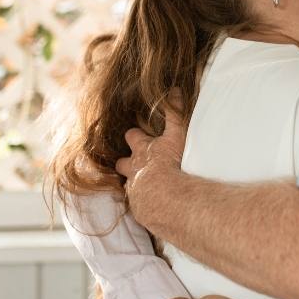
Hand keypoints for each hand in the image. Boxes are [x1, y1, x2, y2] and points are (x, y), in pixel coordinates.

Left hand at [115, 90, 187, 225]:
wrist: (164, 196)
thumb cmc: (170, 162)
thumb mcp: (175, 133)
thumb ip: (175, 112)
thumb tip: (175, 89)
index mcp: (142, 150)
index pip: (133, 137)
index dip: (134, 135)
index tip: (136, 134)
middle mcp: (133, 169)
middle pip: (123, 163)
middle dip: (126, 162)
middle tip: (135, 162)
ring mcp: (134, 189)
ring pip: (128, 185)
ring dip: (134, 183)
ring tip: (143, 186)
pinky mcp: (138, 208)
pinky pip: (138, 204)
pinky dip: (143, 203)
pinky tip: (152, 205)